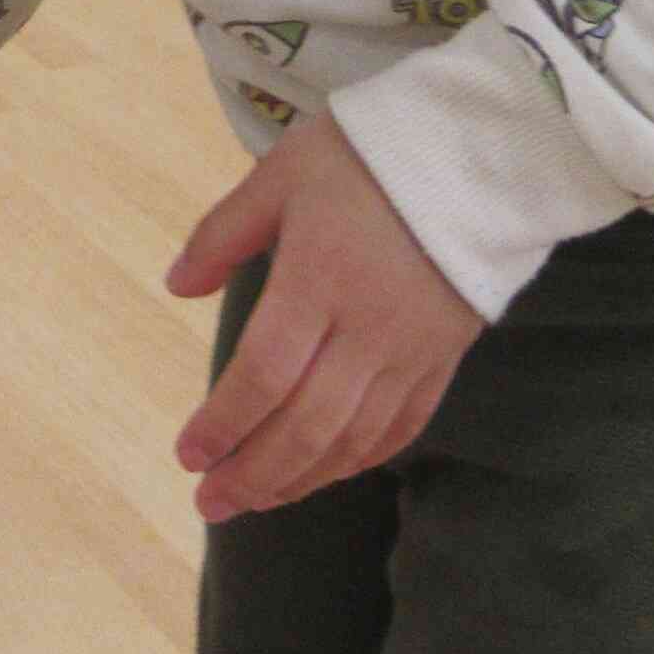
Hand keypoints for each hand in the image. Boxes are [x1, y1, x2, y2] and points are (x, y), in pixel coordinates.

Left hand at [166, 112, 484, 523]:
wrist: (477, 151)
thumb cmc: (367, 153)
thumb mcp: (282, 173)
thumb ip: (224, 233)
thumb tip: (175, 287)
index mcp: (319, 278)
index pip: (265, 373)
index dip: (224, 423)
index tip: (188, 454)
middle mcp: (367, 327)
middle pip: (306, 424)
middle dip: (253, 473)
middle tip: (208, 502)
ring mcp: (411, 349)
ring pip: (353, 438)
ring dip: (299, 479)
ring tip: (254, 500)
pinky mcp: (443, 357)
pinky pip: (401, 427)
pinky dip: (359, 461)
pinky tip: (325, 473)